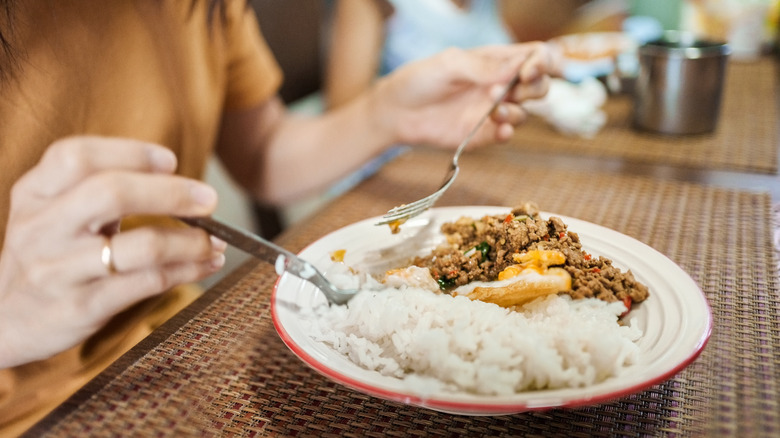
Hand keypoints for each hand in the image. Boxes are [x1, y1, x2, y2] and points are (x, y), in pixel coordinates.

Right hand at [0, 137, 225, 367]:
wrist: (3, 321)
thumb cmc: (48, 255)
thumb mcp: (52, 212)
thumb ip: (99, 188)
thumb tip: (180, 183)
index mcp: (34, 193)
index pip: (76, 156)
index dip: (130, 153)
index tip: (170, 161)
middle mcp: (42, 229)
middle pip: (112, 193)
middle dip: (171, 193)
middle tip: (208, 200)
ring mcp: (60, 271)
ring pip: (141, 246)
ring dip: (190, 241)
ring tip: (215, 241)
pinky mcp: (81, 307)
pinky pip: (147, 283)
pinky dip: (186, 271)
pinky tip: (204, 264)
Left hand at [373, 41, 562, 147]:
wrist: (396, 112)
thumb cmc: (419, 80)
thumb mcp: (449, 64)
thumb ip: (483, 66)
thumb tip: (517, 69)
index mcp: (495, 60)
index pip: (536, 55)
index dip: (544, 61)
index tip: (530, 70)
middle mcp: (499, 85)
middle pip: (539, 85)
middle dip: (535, 87)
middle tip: (512, 90)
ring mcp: (492, 111)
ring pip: (526, 112)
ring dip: (516, 111)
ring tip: (493, 110)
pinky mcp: (482, 134)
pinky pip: (507, 134)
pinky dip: (508, 132)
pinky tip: (499, 129)